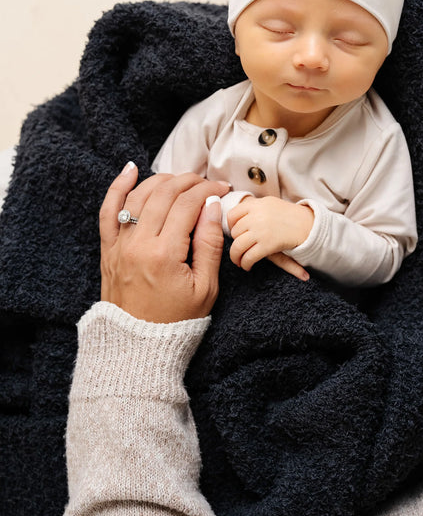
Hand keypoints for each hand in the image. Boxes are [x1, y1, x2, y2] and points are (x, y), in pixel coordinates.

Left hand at [99, 162, 230, 322]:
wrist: (137, 345)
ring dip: (162, 180)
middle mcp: (138, 244)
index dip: (207, 190)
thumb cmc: (176, 320)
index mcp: (164, 254)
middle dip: (189, 181)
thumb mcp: (205, 288)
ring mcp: (120, 244)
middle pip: (164, 194)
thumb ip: (209, 244)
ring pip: (139, 195)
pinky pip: (109, 210)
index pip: (187, 205)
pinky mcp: (109, 248)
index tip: (221, 189)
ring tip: (182, 179)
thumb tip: (213, 207)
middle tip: (206, 182)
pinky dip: (118, 186)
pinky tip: (131, 169)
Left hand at [227, 196, 313, 280]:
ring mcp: (261, 230)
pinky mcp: (267, 245)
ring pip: (238, 246)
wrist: (307, 224)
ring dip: (236, 257)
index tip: (236, 234)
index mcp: (256, 204)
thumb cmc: (287, 215)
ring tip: (238, 261)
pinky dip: (246, 263)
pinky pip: (249, 257)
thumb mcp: (269, 204)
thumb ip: (252, 209)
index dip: (231, 227)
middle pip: (235, 232)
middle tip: (239, 249)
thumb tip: (233, 219)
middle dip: (236, 242)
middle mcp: (256, 216)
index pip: (232, 215)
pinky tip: (247, 266)